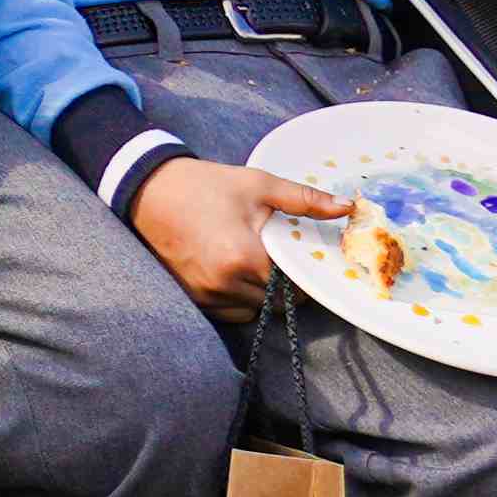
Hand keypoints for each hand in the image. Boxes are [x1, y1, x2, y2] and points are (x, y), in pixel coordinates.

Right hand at [129, 156, 350, 318]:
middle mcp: (224, 282)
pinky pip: (231, 311)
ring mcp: (206, 293)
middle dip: (286, 287)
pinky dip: (241, 299)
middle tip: (283, 262)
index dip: (305, 278)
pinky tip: (236, 273)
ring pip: (254, 310)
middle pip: (276, 303)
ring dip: (264, 295)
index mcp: (243, 256)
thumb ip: (304, 200)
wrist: (150, 189)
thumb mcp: (258, 185)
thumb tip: (346, 207)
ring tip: (257, 265)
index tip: (305, 263)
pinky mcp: (193, 297)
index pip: (293, 287)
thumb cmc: (207, 185)